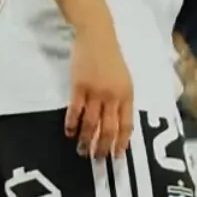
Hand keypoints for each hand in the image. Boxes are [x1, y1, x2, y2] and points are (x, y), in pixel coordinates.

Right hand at [66, 18, 133, 158]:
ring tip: (81, 151)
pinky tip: (69, 133)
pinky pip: (75, 110)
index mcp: (127, 95)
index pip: (126, 125)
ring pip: (91, 123)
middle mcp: (113, 96)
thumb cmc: (111, 58)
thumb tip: (119, 126)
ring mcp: (95, 91)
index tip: (118, 157)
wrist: (97, 35)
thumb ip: (122, 101)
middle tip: (97, 161)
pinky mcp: (79, 86)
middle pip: (109, 129)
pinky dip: (72, 124)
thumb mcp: (125, 80)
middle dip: (103, 148)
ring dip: (86, 140)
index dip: (122, 143)